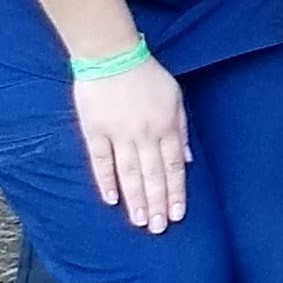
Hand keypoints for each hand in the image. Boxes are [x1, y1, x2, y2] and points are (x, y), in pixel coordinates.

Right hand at [74, 55, 192, 234]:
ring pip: (129, 173)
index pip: (173, 167)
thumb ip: (182, 129)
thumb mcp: (175, 98)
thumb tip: (188, 159)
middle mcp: (145, 134)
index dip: (175, 192)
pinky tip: (111, 200)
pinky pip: (101, 160)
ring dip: (135, 199)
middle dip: (157, 204)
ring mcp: (118, 133)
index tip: (177, 215)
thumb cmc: (146, 74)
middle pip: (153, 175)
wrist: (111, 54)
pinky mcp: (95, 130)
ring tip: (139, 222)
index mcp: (167, 126)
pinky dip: (106, 181)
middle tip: (158, 229)